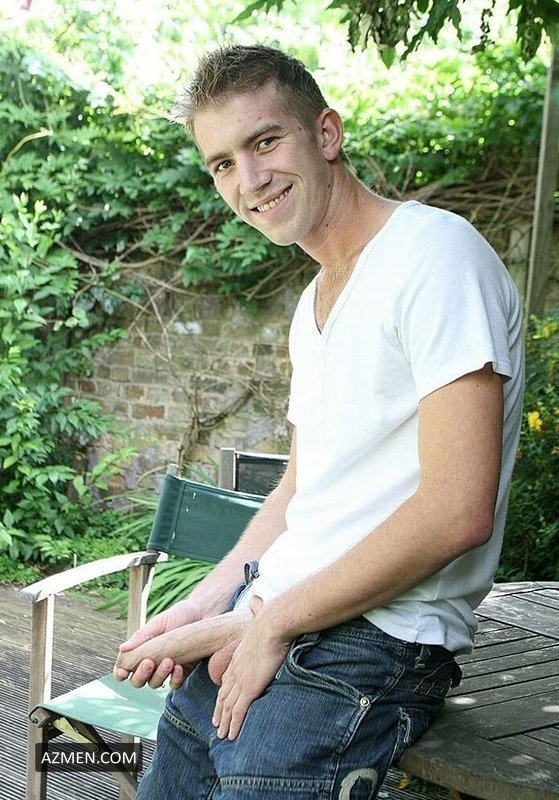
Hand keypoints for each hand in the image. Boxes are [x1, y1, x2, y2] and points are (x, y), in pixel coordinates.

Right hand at [114, 608, 253, 689]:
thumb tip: (122, 648)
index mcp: (141, 651)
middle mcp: (151, 663)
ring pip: (154, 684)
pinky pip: (174, 684)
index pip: (124, 668)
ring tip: (169, 661)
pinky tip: (179, 667)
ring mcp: (166, 670)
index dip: (120, 673)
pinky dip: (174, 679)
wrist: (202, 613)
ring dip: (159, 676)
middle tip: (149, 662)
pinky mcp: (182, 672)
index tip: (123, 671)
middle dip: (141, 675)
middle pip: (137, 681)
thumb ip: (141, 636)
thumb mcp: (158, 623)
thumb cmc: (177, 616)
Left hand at [212, 597, 291, 739]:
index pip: (227, 677)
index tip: (222, 700)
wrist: (273, 624)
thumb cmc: (271, 620)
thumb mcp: (261, 615)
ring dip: (224, 722)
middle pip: (223, 695)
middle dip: (219, 711)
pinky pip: (238, 711)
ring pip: (227, 707)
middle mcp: (236, 669)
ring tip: (222, 734)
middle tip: (216, 724)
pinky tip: (231, 735)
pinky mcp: (249, 688)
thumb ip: (258, 610)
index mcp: (238, 656)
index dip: (224, 691)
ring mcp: (241, 680)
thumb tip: (259, 599)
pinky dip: (233, 725)